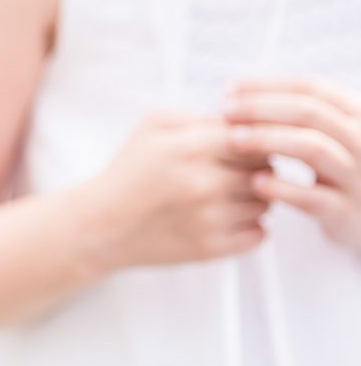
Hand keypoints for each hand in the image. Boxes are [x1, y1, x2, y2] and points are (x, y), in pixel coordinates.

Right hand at [88, 112, 270, 268]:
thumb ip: (196, 116)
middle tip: (232, 170)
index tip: (244, 145)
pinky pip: (260, 234)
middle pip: (266, 169)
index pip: (255, 137)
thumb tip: (238, 122)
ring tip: (223, 195)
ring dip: (253, 198)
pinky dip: (249, 226)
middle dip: (255, 167)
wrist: (100, 225)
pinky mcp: (211, 248)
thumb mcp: (151, 126)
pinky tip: (225, 218)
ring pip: (266, 202)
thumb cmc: (127, 174)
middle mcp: (204, 184)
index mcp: (190, 148)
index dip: (255, 139)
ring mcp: (210, 219)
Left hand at [225, 77, 360, 249]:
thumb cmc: (338, 174)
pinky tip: (255, 182)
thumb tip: (233, 94)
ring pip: (313, 149)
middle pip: (311, 113)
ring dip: (268, 140)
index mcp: (357, 116)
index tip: (229, 89)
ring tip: (234, 140)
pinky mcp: (348, 212)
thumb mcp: (329, 139)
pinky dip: (282, 187)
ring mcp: (359, 177)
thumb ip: (296, 117)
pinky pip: (313, 197)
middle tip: (224, 111)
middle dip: (262, 108)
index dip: (268, 86)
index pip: (312, 88)